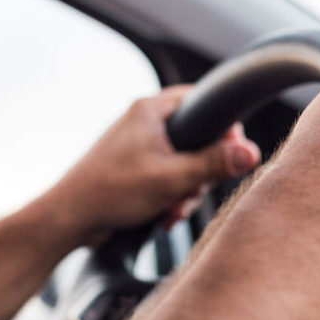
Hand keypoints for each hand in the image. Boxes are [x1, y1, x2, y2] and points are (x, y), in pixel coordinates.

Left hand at [47, 86, 260, 242]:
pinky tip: (163, 216)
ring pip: (183, 162)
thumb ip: (213, 164)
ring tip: (173, 209)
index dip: (223, 129)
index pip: (203, 101)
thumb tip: (250, 152)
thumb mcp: (171, 179)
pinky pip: (166, 176)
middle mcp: (144, 122)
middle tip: (193, 190)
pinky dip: (170, 196)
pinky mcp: (133, 168)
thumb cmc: (110, 192)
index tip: (231, 154)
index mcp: (151, 111)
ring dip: (185, 190)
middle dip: (200, 172)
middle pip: (196, 138)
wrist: (69, 218)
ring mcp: (137, 145)